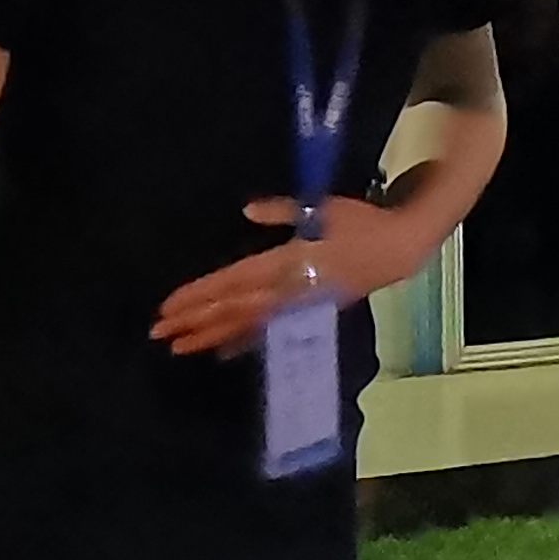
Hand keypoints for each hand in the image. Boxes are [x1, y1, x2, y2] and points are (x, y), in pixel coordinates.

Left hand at [153, 195, 414, 357]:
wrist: (400, 250)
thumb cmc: (360, 222)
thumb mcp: (322, 206)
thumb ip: (282, 211)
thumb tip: (246, 210)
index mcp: (290, 261)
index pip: (235, 281)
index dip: (201, 295)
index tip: (168, 306)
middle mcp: (290, 290)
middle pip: (234, 309)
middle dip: (196, 321)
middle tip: (158, 333)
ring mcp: (300, 307)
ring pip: (249, 325)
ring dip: (213, 337)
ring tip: (180, 348)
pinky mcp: (309, 314)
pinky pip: (272, 331)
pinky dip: (246, 342)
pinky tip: (222, 352)